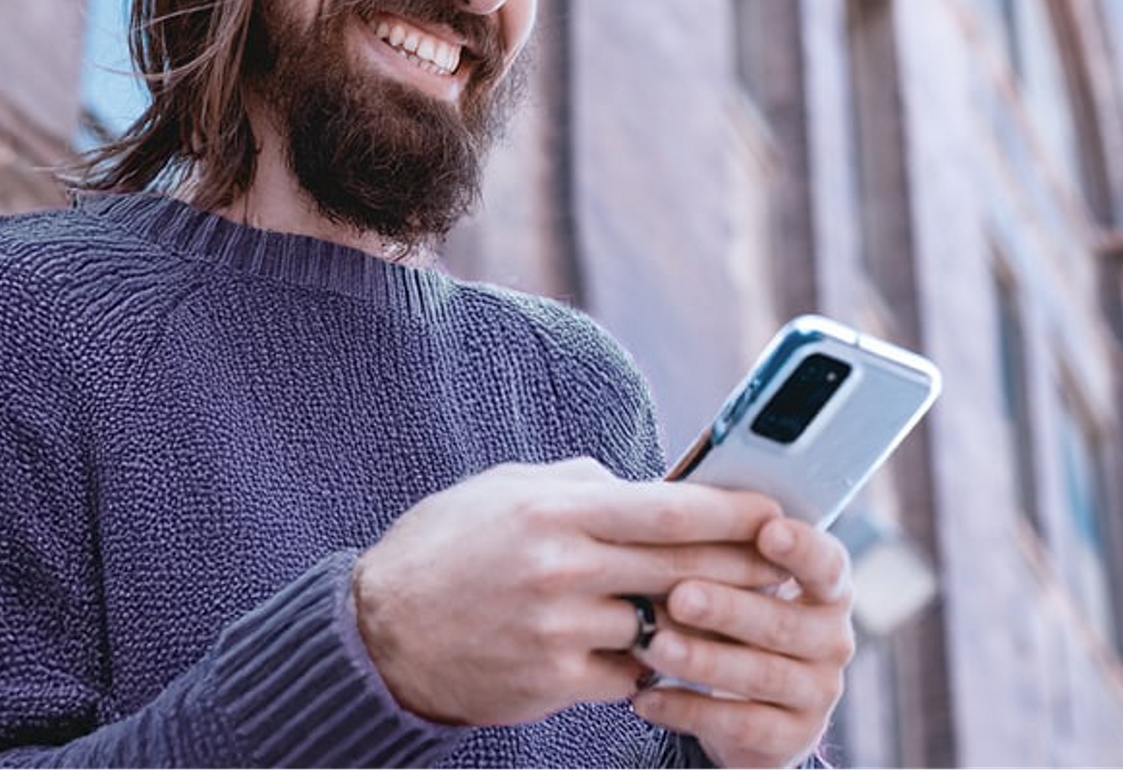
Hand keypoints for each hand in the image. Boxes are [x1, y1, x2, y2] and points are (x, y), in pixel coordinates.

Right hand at [353, 458, 785, 726]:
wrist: (383, 629)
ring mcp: (561, 631)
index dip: (732, 513)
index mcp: (556, 511)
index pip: (669, 509)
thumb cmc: (447, 544)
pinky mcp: (554, 683)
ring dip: (701, 620)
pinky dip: (648, 663)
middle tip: (784, 562)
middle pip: (682, 569)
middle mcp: (563, 569)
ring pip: (662, 627)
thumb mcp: (507, 489)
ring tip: (737, 609)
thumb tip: (641, 489)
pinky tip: (658, 650)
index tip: (774, 511)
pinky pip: (629, 676)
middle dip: (742, 566)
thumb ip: (580, 485)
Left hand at [631, 515, 854, 767]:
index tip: (767, 530)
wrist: (749, 697)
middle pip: (782, 621)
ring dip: (702, 660)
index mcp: (826, 586)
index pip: (826, 562)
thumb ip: (721, 541)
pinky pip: (739, 725)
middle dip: (727, 607)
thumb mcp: (735, 572)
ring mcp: (818, 691)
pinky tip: (646, 697)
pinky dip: (688, 710)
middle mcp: (832, 638)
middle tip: (680, 596)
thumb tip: (670, 497)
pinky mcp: (793, 737)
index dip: (800, 547)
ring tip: (653, 646)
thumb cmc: (732, 604)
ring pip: (759, 674)